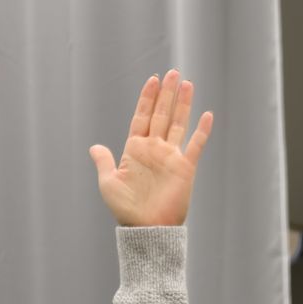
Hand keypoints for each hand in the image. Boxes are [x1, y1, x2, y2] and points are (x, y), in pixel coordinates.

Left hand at [88, 71, 213, 226]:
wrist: (147, 230)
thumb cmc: (126, 210)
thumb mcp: (108, 183)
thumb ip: (104, 162)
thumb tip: (95, 147)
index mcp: (135, 149)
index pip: (142, 116)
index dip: (147, 98)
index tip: (153, 79)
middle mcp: (154, 149)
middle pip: (161, 114)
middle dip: (166, 93)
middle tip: (173, 73)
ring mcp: (170, 157)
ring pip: (178, 123)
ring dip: (182, 104)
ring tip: (187, 84)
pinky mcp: (185, 168)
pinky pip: (195, 145)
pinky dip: (202, 131)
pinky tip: (207, 114)